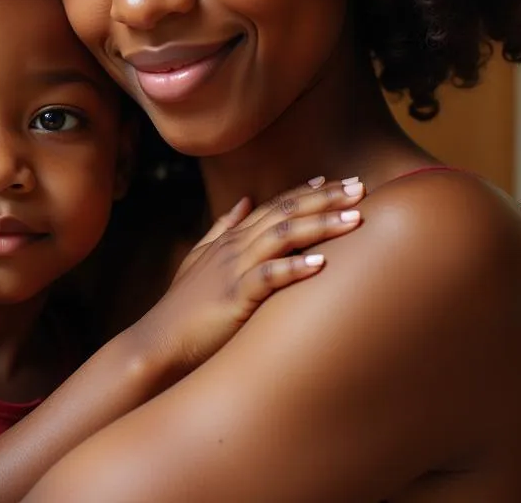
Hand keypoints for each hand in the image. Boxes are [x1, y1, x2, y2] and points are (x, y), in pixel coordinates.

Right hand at [132, 177, 365, 375]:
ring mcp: (235, 269)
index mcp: (232, 238)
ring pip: (283, 237)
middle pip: (286, 213)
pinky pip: (268, 277)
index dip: (306, 191)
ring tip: (354, 218)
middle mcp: (236, 246)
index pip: (275, 205)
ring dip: (320, 225)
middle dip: (324, 199)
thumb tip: (244, 200)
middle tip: (359, 187)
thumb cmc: (185, 305)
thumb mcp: (201, 257)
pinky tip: (320, 262)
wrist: (161, 340)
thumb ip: (223, 227)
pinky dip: (294, 267)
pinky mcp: (235, 297)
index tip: (337, 181)